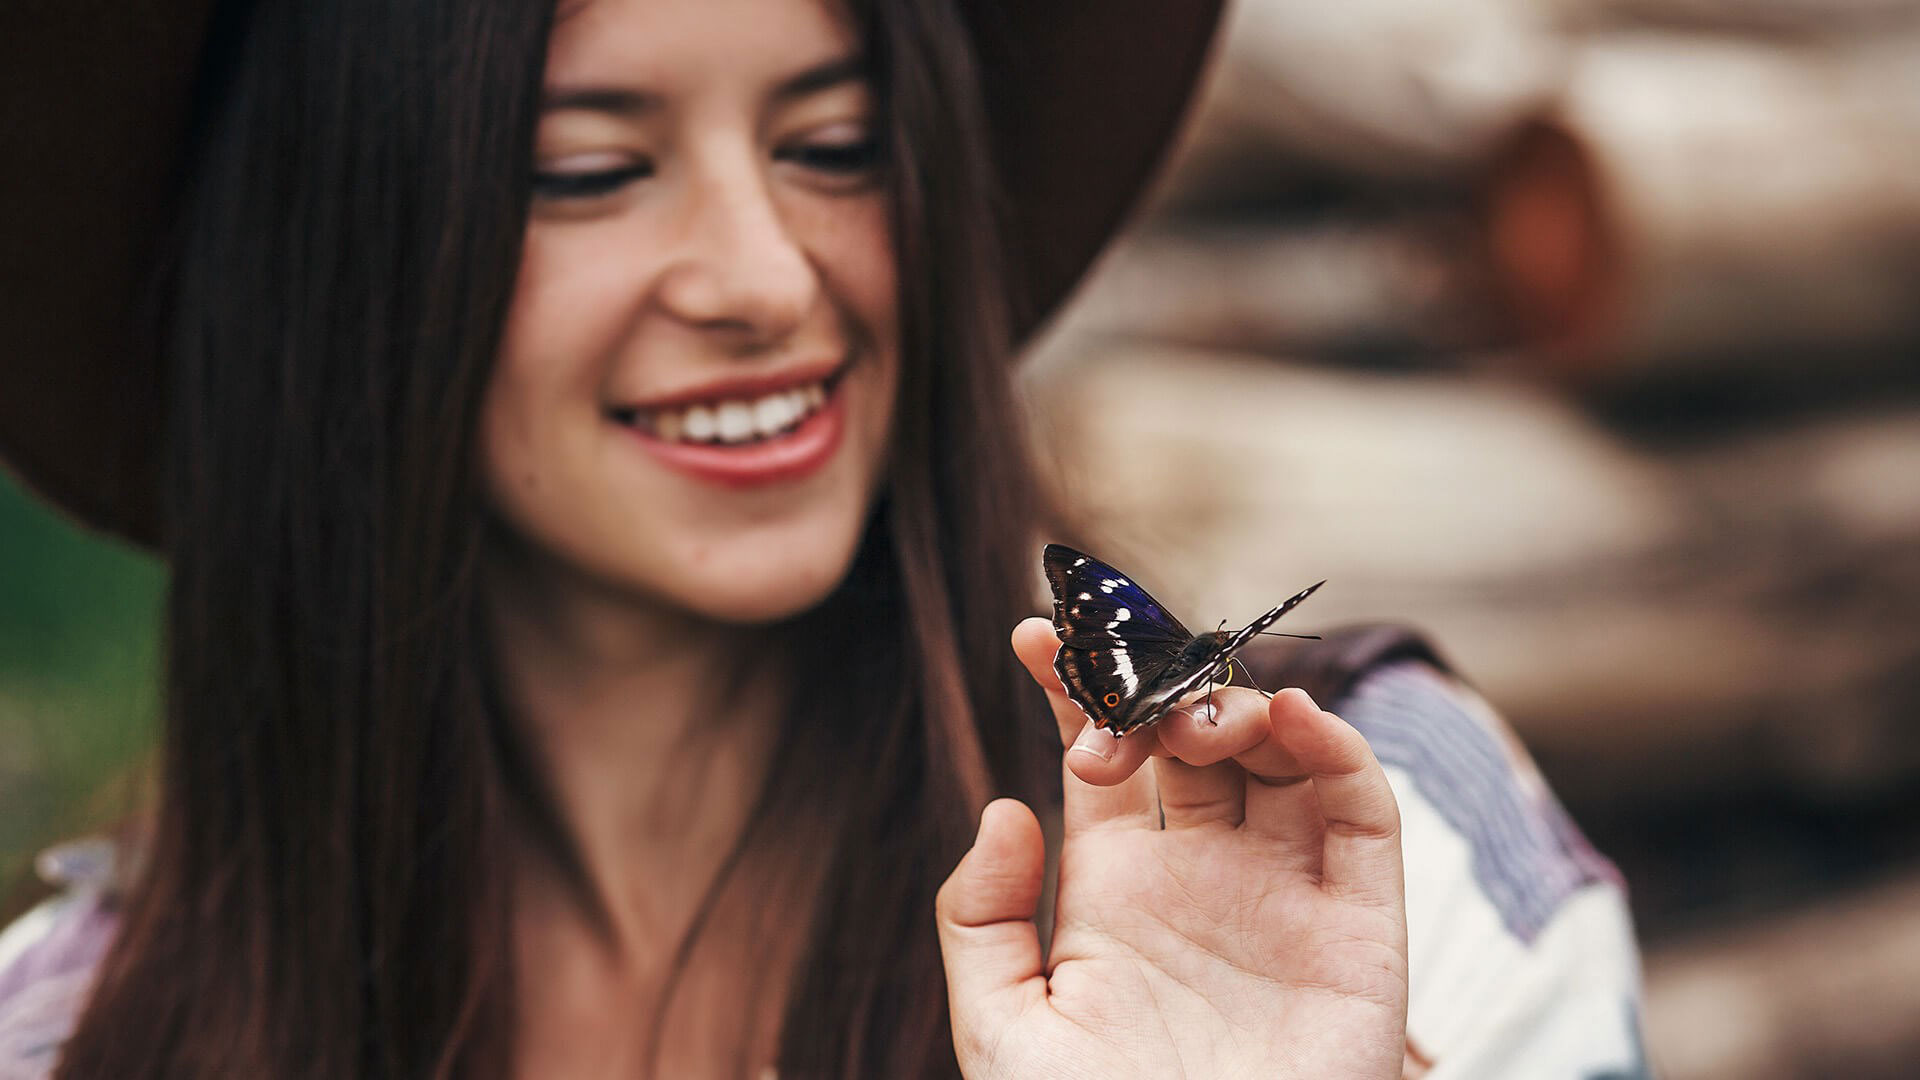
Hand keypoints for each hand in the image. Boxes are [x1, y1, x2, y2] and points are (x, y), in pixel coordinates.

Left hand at [935, 618, 1409, 1078]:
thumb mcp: (1002, 1033)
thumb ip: (979, 921)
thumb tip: (1006, 805)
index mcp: (1114, 890)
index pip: (1098, 755)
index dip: (1074, 684)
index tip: (1034, 628)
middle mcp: (1202, 875)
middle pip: (1188, 737)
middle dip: (1158, 683)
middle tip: (1127, 679)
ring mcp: (1283, 893)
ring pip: (1277, 756)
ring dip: (1242, 705)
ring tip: (1198, 715)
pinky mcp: (1361, 925)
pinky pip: (1362, 814)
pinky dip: (1338, 749)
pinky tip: (1289, 720)